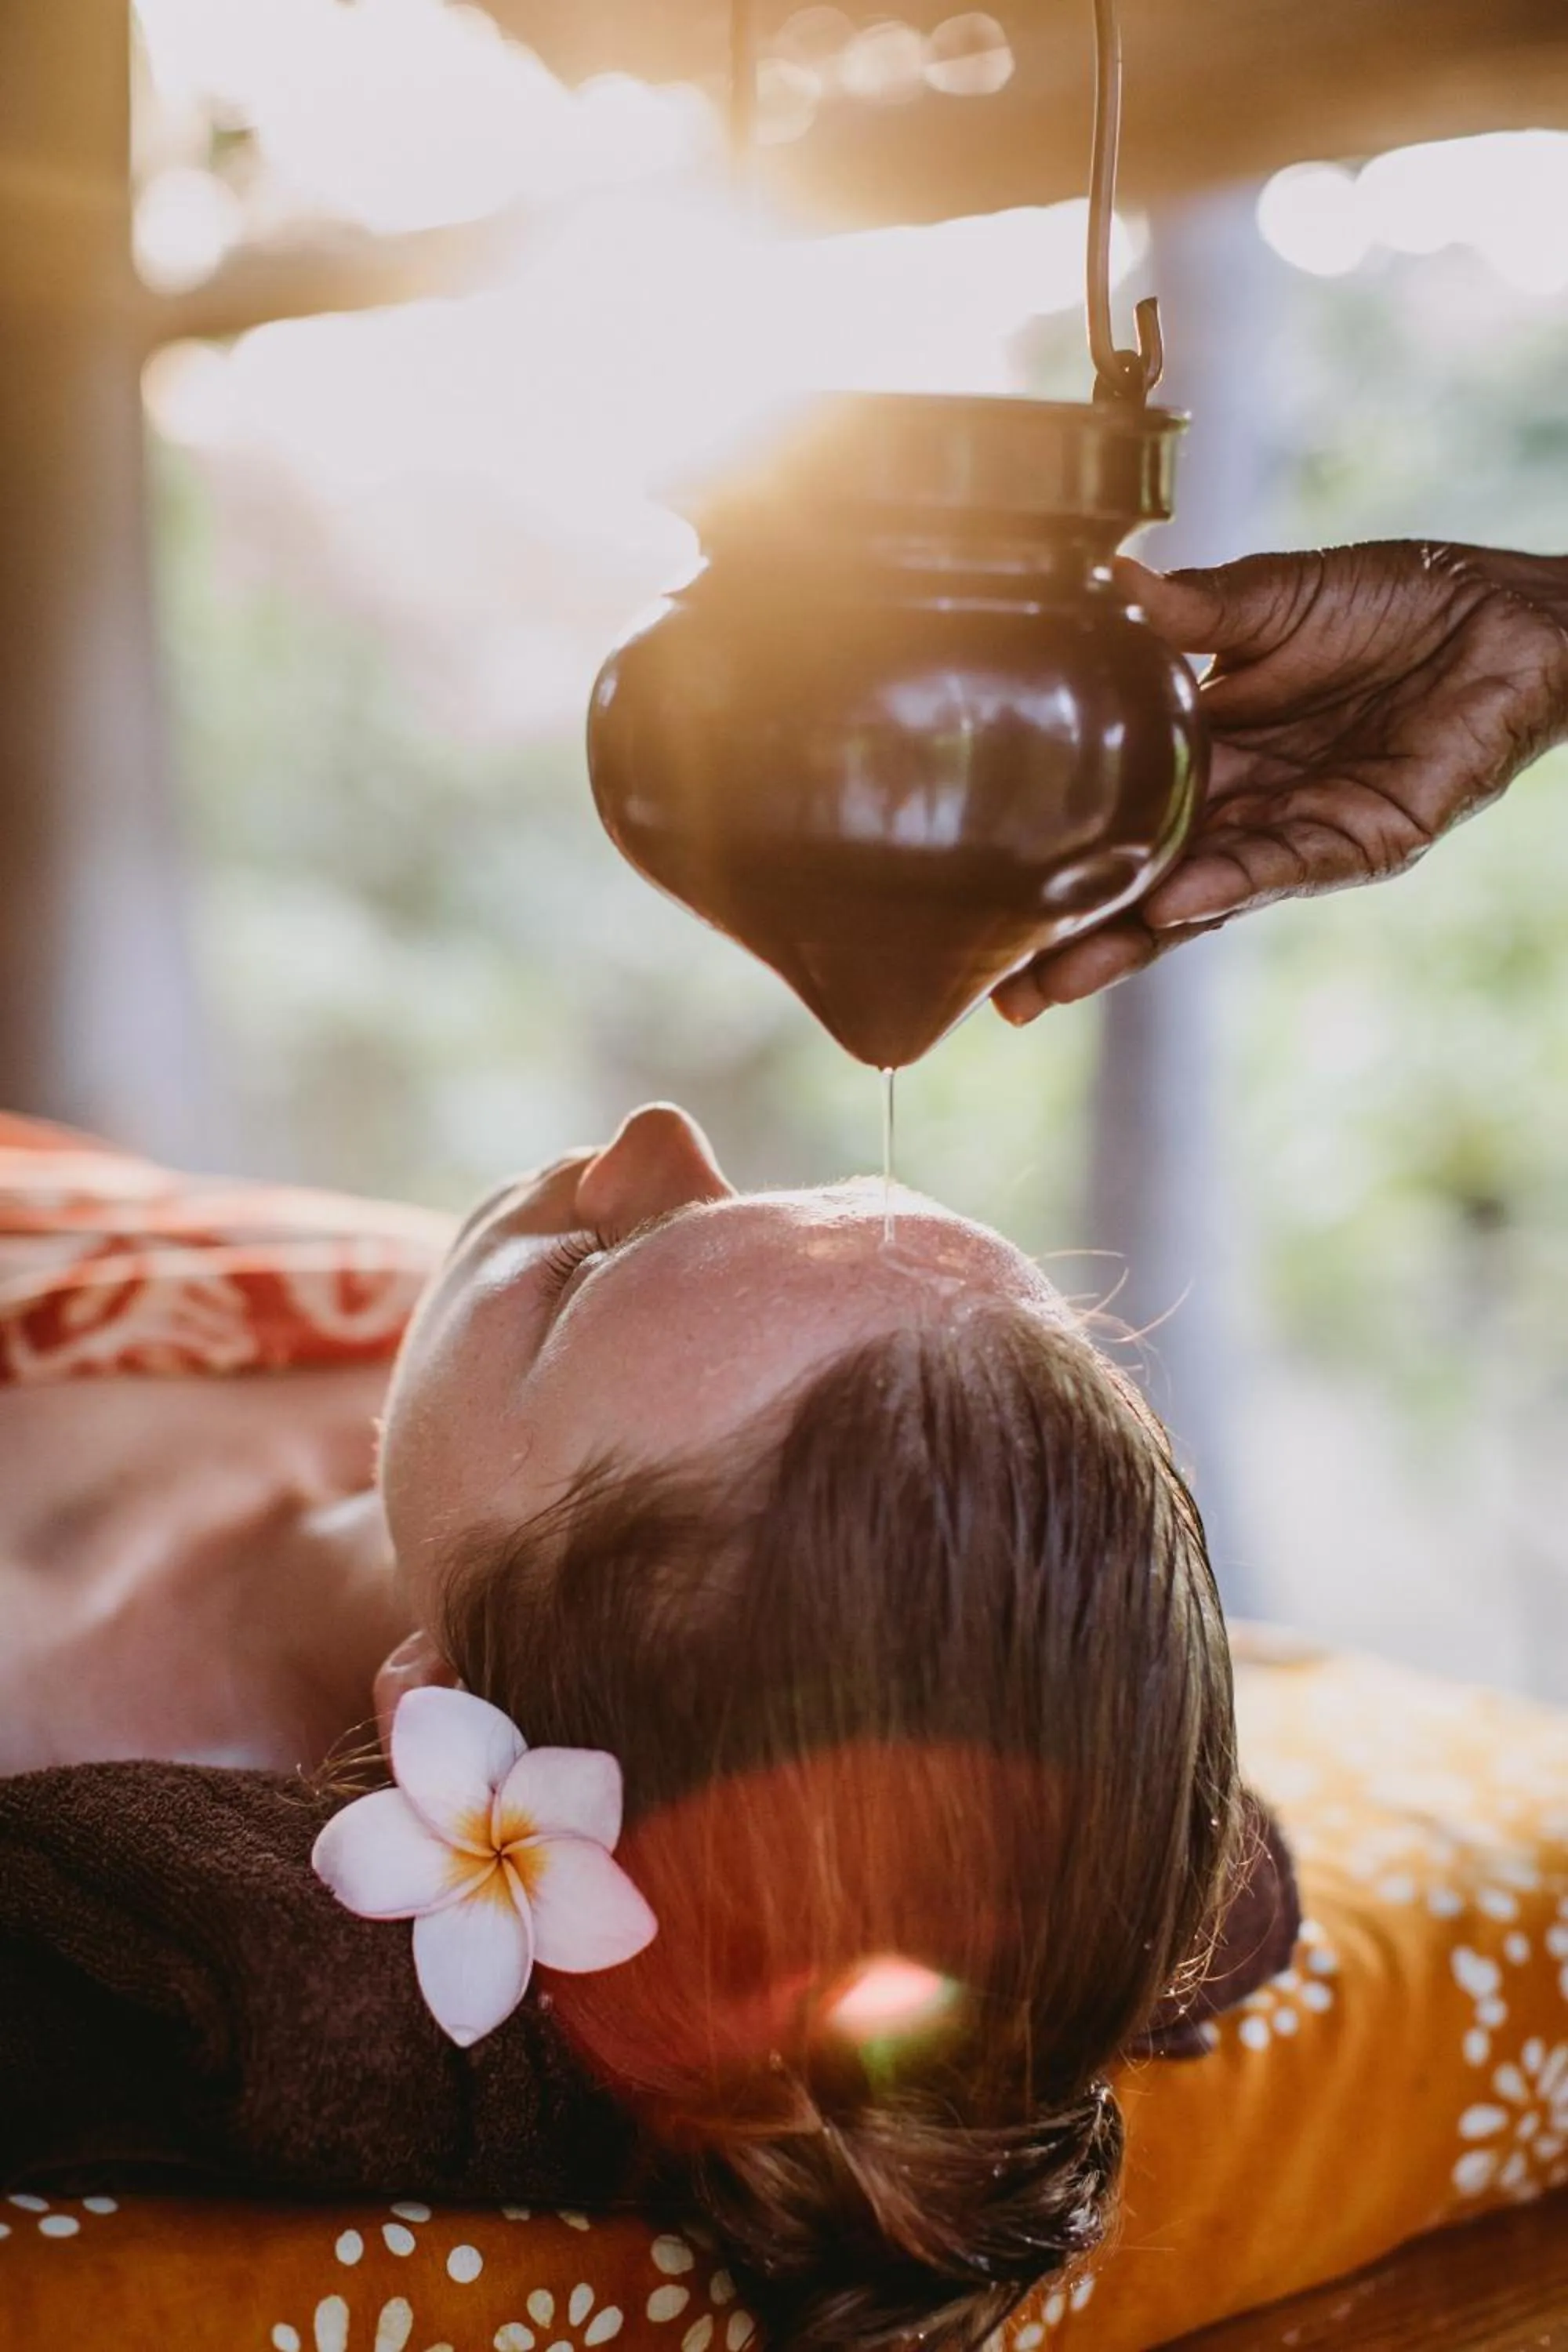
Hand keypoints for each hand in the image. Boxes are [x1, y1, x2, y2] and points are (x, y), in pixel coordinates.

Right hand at [992, 541, 1567, 1019]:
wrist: (1507, 611)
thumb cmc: (1395, 601)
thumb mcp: (1270, 598)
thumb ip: (1189, 611)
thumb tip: (1103, 584)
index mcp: (1210, 752)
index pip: (1118, 820)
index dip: (1055, 863)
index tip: (983, 910)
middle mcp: (1246, 806)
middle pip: (1146, 886)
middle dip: (1078, 942)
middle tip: (1004, 999)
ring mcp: (1301, 833)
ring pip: (1204, 900)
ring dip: (1134, 939)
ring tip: (1063, 974)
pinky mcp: (1366, 841)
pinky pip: (1287, 866)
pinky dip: (1230, 883)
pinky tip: (1172, 903)